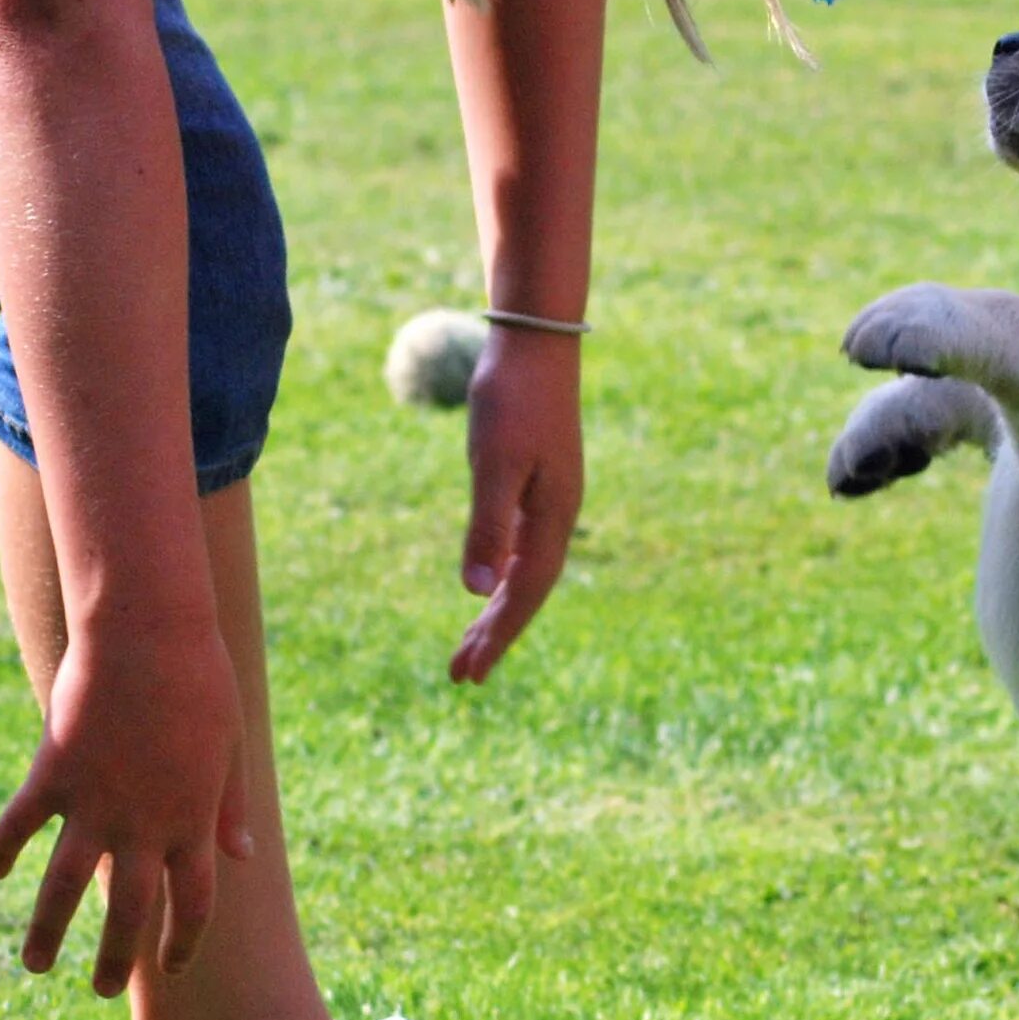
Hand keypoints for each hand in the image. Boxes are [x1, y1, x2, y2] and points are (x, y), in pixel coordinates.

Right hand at [0, 614, 253, 994]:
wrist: (149, 631)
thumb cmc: (199, 681)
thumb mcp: (230, 747)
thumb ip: (230, 807)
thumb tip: (241, 857)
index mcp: (192, 822)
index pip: (193, 904)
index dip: (182, 942)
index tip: (170, 968)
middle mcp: (144, 825)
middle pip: (130, 912)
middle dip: (115, 958)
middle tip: (101, 990)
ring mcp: (94, 803)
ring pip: (64, 887)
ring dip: (48, 932)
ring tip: (34, 965)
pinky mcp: (53, 773)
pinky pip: (21, 824)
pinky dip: (4, 848)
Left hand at [451, 327, 583, 682]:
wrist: (535, 343)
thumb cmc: (511, 399)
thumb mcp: (492, 463)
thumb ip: (486, 526)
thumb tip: (475, 590)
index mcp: (552, 517)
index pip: (524, 594)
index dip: (498, 636)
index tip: (470, 673)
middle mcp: (556, 517)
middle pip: (525, 591)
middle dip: (494, 635)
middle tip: (461, 676)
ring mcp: (549, 501)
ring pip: (523, 572)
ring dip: (496, 611)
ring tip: (468, 646)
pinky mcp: (537, 484)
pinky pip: (521, 547)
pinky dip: (501, 575)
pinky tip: (485, 586)